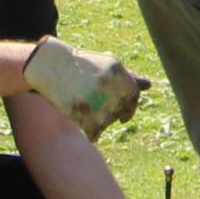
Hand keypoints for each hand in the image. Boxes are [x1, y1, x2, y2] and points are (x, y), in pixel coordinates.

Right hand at [25, 36, 149, 138]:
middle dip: (113, 114)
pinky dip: (92, 133)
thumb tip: (149, 85)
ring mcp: (94, 98)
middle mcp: (107, 84)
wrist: (50, 66)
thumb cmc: (82, 65)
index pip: (133, 94)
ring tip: (88, 112)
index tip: (124, 116)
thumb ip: (129, 76)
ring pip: (107, 121)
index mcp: (116, 70)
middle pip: (120, 110)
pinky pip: (94, 131)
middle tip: (99, 110)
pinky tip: (85, 125)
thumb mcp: (106, 65)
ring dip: (101, 123)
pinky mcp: (80, 111)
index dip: (131, 106)